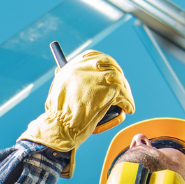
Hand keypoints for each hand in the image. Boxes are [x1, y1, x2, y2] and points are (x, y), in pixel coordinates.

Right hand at [21, 50, 134, 176]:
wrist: (60, 127)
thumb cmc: (56, 116)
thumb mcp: (56, 90)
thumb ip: (63, 79)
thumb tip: (61, 71)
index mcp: (72, 67)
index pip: (92, 56)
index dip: (103, 62)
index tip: (108, 70)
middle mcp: (85, 68)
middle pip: (109, 65)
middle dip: (117, 76)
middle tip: (121, 87)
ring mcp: (99, 78)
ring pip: (119, 80)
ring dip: (125, 91)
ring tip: (126, 101)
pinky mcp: (109, 90)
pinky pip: (124, 94)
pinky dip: (128, 102)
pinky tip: (128, 109)